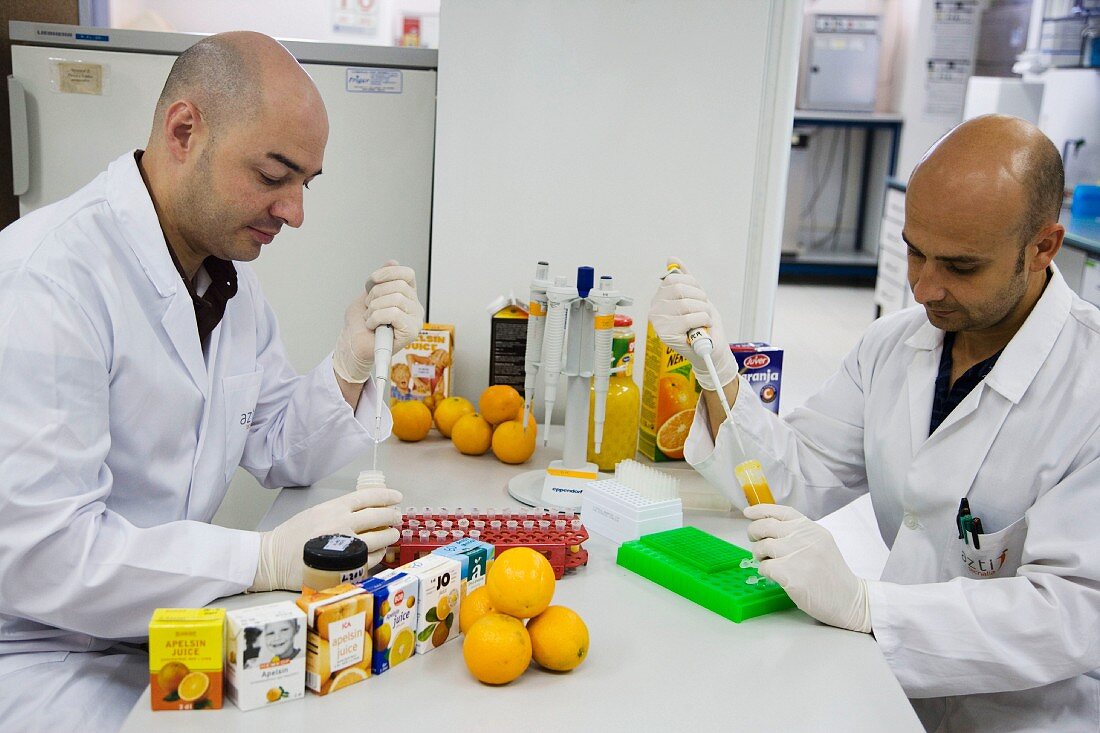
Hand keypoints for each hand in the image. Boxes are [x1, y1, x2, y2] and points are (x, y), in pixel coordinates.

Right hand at [249, 487, 403, 591]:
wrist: (273, 559)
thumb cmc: (293, 536)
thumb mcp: (316, 512)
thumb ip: (340, 510)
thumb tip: (368, 509)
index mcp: (334, 508)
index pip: (367, 497)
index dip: (386, 495)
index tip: (397, 496)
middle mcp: (342, 524)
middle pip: (378, 516)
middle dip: (392, 516)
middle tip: (397, 518)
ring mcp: (345, 546)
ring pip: (379, 539)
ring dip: (390, 536)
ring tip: (392, 535)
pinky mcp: (344, 566)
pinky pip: (371, 559)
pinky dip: (379, 555)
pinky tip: (379, 552)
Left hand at [333, 261, 424, 382]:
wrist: (352, 344)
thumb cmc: (360, 323)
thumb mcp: (368, 293)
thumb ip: (381, 278)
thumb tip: (393, 261)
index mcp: (407, 295)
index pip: (407, 274)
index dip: (388, 272)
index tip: (372, 281)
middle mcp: (414, 307)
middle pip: (400, 286)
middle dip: (376, 294)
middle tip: (369, 307)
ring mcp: (415, 320)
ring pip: (396, 299)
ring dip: (374, 308)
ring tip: (370, 318)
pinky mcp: (411, 332)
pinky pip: (394, 314)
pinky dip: (376, 318)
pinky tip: (373, 326)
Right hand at [647, 257, 736, 389]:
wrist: (711, 349)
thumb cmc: (702, 324)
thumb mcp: (695, 296)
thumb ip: (684, 277)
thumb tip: (671, 259)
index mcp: (659, 298)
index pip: (674, 279)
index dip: (693, 285)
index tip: (699, 296)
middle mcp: (655, 309)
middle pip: (680, 289)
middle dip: (700, 298)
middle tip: (703, 310)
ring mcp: (659, 323)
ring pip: (686, 304)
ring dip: (704, 311)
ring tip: (704, 320)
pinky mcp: (667, 336)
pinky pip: (689, 319)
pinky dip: (703, 321)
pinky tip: (702, 327)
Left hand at [745, 504, 870, 632]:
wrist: (848, 599)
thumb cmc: (831, 574)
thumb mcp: (820, 543)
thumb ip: (799, 533)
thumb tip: (769, 526)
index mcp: (811, 528)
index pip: (781, 511)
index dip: (761, 510)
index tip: (748, 512)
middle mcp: (804, 538)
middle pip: (765, 526)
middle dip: (754, 533)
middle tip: (754, 541)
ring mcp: (797, 556)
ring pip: (762, 547)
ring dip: (759, 555)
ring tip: (766, 561)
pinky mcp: (791, 575)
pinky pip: (765, 567)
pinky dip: (765, 571)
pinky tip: (775, 576)